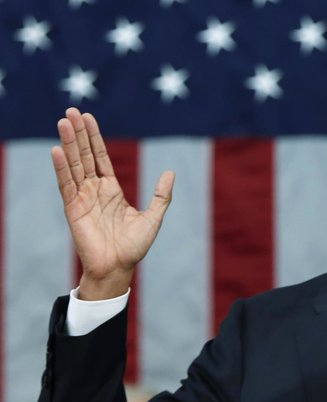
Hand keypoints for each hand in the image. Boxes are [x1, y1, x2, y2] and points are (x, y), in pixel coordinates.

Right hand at [51, 108, 174, 299]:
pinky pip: (66, 184)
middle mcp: (94, 190)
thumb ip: (161, 196)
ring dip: (69, 143)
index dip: (95, 138)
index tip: (88, 118)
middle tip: (71, 110)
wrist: (120, 267)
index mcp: (111, 190)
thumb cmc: (135, 246)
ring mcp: (82, 198)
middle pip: (85, 155)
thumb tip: (170, 172)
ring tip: (63, 122)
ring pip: (74, 165)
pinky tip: (57, 150)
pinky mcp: (73, 209)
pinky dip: (62, 167)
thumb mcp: (153, 217)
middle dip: (79, 133)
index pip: (100, 157)